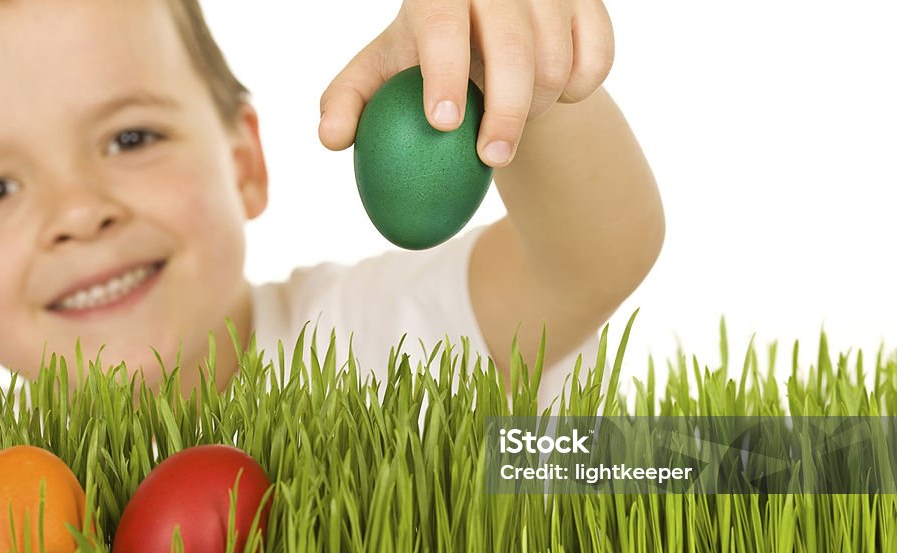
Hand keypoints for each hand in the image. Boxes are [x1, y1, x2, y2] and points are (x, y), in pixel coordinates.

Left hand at [319, 0, 613, 167]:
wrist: (491, 42)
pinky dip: (576, 95)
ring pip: (557, 61)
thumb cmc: (425, 62)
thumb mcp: (381, 76)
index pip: (442, 18)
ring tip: (509, 122)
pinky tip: (552, 100)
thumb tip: (332, 138)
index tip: (443, 123)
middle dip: (506, 112)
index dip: (443, 69)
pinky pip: (596, 62)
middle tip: (490, 159)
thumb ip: (350, 101)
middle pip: (514, 46)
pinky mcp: (591, 3)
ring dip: (536, 110)